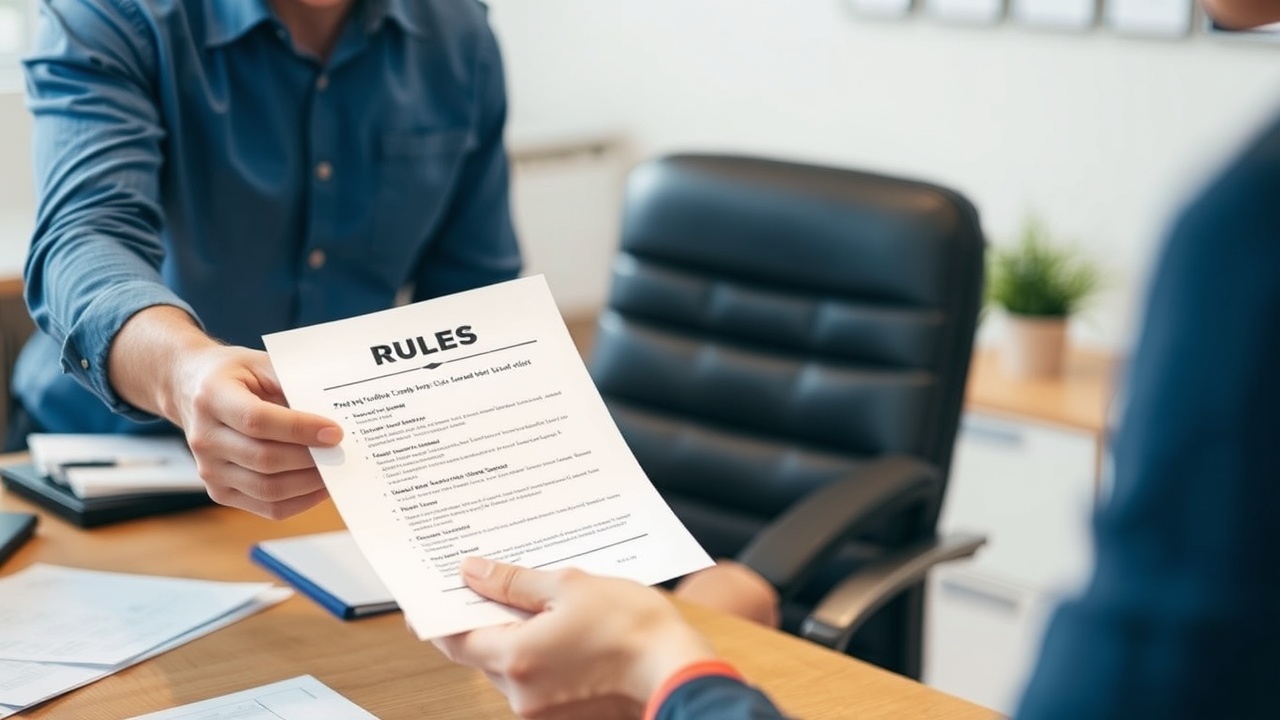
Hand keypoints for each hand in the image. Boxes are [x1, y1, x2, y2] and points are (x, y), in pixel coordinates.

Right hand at [108, 306, 341, 518]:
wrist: (189, 388)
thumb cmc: (234, 375)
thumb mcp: (260, 363)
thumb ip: (292, 383)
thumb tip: (332, 413)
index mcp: (212, 397)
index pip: (257, 421)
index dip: (299, 429)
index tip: (334, 432)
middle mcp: (204, 437)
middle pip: (264, 458)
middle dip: (311, 458)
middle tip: (343, 452)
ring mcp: (209, 469)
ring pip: (268, 488)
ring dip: (309, 482)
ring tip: (336, 469)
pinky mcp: (219, 491)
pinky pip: (266, 506)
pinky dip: (300, 500)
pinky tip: (320, 485)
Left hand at [433, 558, 718, 718]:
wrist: (678, 667)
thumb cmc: (631, 626)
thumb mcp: (568, 585)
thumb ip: (514, 581)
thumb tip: (473, 573)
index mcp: (514, 658)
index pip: (454, 639)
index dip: (441, 613)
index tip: (435, 592)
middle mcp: (520, 694)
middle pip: (481, 653)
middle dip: (485, 618)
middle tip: (495, 581)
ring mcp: (543, 710)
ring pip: (510, 667)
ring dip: (516, 635)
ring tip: (541, 600)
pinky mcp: (565, 716)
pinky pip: (536, 680)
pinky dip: (540, 654)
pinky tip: (562, 628)